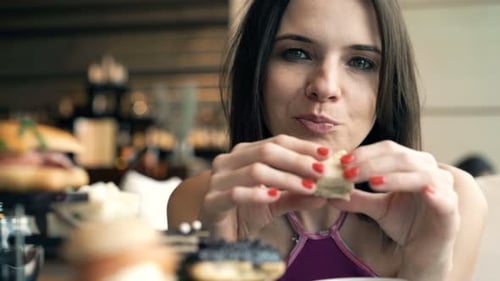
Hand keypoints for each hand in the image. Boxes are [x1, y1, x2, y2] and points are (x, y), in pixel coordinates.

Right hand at [199, 134, 330, 239]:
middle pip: (267, 151)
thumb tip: (326, 194)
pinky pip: (236, 193)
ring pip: (255, 171)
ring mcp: (217, 180)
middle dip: (298, 160)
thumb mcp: (275, 203)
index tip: (328, 154)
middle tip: (322, 171)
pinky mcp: (212, 201)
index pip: (277, 141)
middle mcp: (229, 161)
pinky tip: (275, 197)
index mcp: (244, 154)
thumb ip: (296, 196)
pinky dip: (258, 194)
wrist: (215, 236)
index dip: (303, 146)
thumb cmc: (243, 214)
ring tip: (309, 187)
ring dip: (286, 179)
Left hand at [330, 140, 459, 278]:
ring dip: (394, 177)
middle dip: (372, 163)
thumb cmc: (404, 223)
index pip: (388, 149)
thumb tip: (328, 192)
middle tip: (349, 172)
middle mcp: (431, 170)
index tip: (343, 162)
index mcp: (413, 164)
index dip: (365, 153)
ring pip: (421, 174)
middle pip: (401, 157)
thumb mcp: (377, 208)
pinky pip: (443, 196)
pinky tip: (420, 192)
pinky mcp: (451, 208)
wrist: (424, 252)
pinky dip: (430, 191)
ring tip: (371, 182)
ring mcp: (444, 188)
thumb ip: (356, 198)